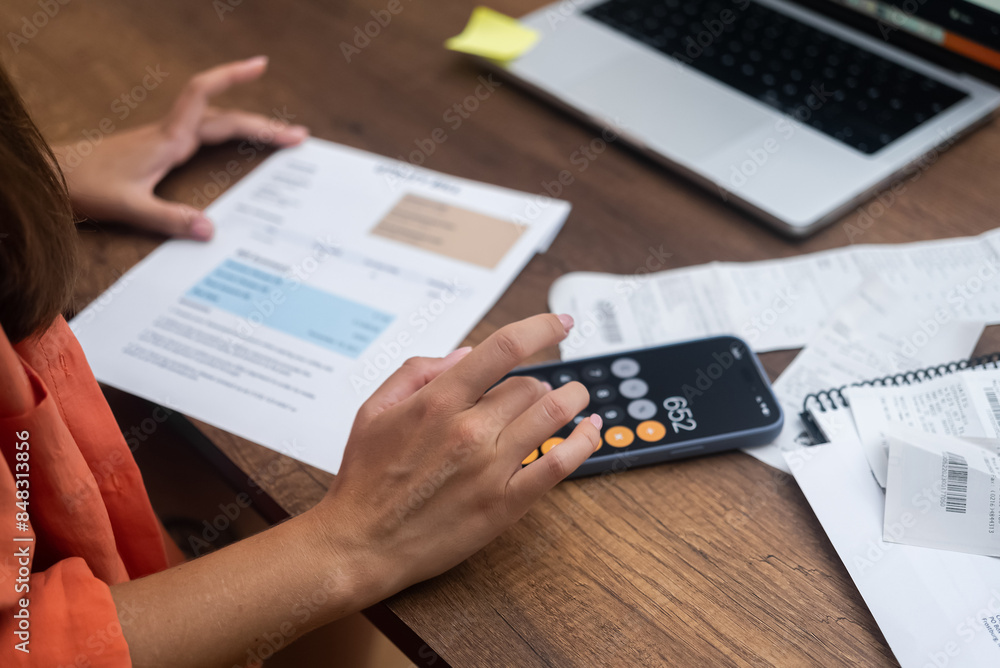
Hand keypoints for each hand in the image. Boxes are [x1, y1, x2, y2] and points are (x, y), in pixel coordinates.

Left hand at [53, 56, 308, 239]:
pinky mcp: (162, 150)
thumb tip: (210, 230)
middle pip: (225, 117)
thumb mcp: (128, 207)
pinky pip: (206, 136)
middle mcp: (171, 134)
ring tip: (279, 139)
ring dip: (248, 127)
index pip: (203, 95)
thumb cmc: (87, 186)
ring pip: (217, 124)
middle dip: (263, 122)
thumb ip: (168, 219)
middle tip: (297, 136)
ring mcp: (167, 140)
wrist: (57, 177)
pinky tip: (238, 147)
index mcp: (168, 139)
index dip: (231, 77)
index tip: (260, 65)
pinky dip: (230, 136)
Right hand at [317, 313, 602, 603]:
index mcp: (438, 401)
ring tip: (577, 397)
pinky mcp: (505, 503)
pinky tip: (590, 431)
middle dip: (537, 381)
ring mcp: (491, 468)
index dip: (542, 327)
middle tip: (534, 391)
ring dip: (572, 399)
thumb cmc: (364, 479)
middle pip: (529, 385)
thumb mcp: (373, 409)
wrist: (360, 544)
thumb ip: (418, 372)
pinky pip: (558, 465)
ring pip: (552, 415)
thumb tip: (466, 355)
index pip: (504, 348)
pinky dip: (582, 443)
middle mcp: (469, 429)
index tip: (562, 323)